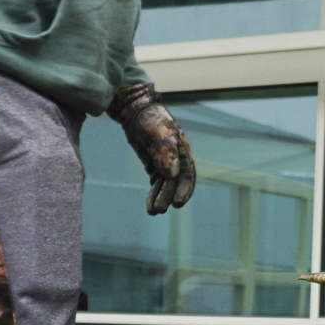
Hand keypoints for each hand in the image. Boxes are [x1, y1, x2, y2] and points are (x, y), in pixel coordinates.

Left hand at [109, 83, 196, 213]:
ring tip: (153, 211)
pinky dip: (154, 193)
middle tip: (159, 209)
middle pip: (175, 182)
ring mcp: (166, 163)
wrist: (136, 112)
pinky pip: (157, 183)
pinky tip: (150, 204)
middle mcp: (177, 159)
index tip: (177, 203)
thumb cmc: (151, 120)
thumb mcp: (159, 134)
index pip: (187, 174)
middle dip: (169, 197)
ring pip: (165, 185)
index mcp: (183, 151)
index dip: (184, 190)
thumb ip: (166, 154)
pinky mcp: (155, 165)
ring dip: (160, 198)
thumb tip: (172, 176)